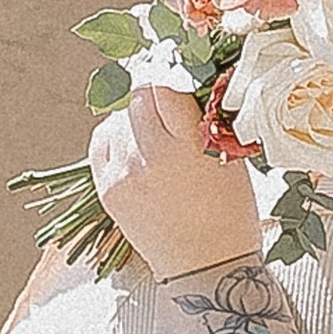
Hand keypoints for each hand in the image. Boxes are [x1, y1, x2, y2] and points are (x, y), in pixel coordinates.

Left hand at [89, 82, 262, 282]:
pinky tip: (134, 148)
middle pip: (139, 96)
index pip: (166, 84)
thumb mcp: (230, 162)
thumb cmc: (229, 217)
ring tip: (154, 135)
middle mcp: (153, 156)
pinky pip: (102, 140)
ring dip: (135, 117)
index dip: (169, 68)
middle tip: (165, 101)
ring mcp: (125, 173)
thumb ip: (206, 121)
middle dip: (152, 94)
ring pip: (119, 117)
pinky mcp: (107, 187)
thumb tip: (188, 81)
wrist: (206, 271)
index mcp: (191, 147)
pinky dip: (116, 136)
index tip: (174, 62)